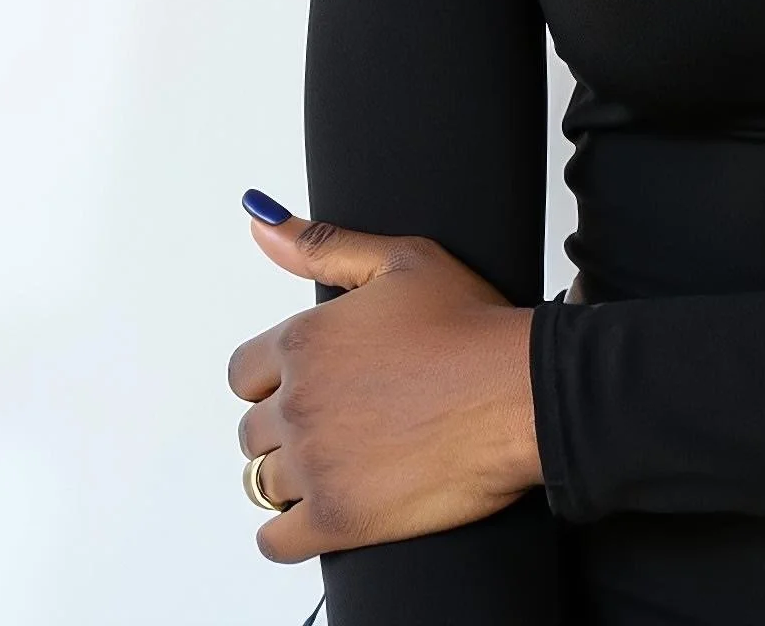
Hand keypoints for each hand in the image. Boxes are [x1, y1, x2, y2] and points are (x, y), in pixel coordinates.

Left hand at [227, 201, 540, 562]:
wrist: (520, 391)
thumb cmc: (472, 324)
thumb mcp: (402, 260)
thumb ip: (323, 246)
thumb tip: (261, 221)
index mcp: (304, 341)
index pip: (245, 374)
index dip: (278, 378)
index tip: (318, 382)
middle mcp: (298, 402)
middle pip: (253, 431)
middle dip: (290, 427)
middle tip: (344, 422)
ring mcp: (314, 464)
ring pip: (264, 483)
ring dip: (297, 477)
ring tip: (350, 460)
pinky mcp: (337, 518)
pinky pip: (276, 542)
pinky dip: (291, 532)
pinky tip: (328, 510)